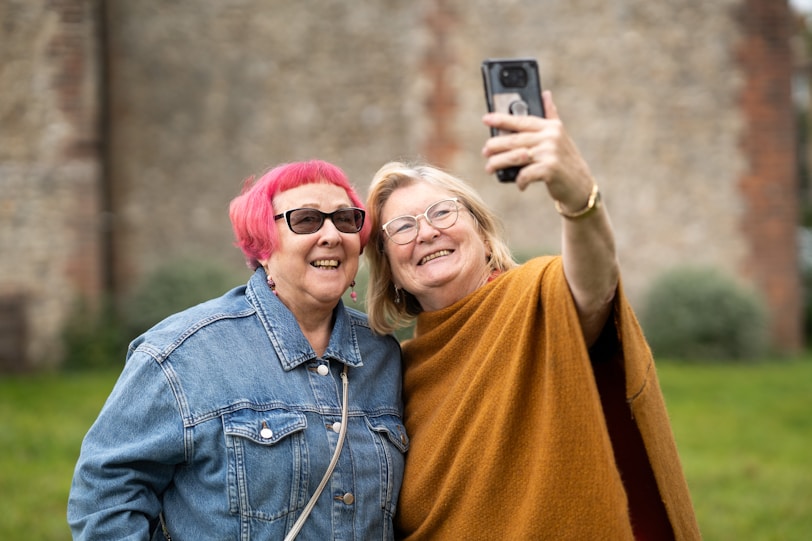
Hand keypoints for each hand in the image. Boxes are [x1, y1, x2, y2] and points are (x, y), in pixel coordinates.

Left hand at [481, 91, 594, 209]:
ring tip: (489, 168)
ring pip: (515, 156)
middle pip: (515, 140)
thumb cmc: (565, 160)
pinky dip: (520, 180)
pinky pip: (525, 174)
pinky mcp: (549, 170)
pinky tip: (520, 184)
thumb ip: (551, 115)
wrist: (580, 184)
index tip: (486, 119)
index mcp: (550, 127)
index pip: (522, 121)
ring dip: (499, 163)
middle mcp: (550, 137)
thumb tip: (545, 94)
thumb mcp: (560, 135)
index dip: (502, 119)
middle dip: (496, 146)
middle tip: (485, 151)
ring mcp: (550, 153)